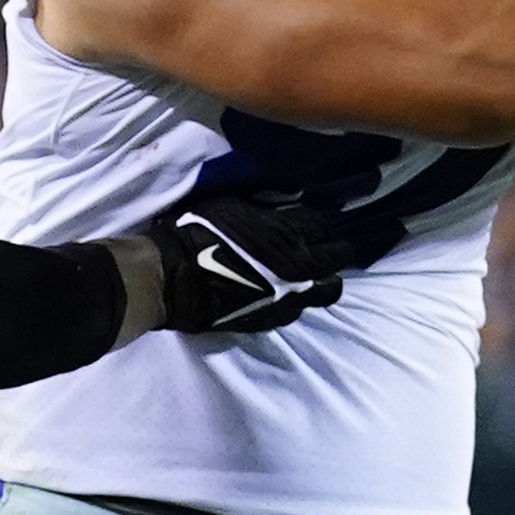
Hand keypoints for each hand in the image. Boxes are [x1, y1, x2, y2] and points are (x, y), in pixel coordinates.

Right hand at [139, 189, 368, 334]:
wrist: (175, 279)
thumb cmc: (198, 233)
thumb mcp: (235, 205)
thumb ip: (269, 205)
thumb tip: (292, 197)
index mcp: (290, 232)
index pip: (327, 224)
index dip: (325, 220)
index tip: (319, 217)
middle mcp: (300, 266)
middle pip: (340, 256)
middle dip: (336, 248)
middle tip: (323, 244)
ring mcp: (291, 296)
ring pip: (330, 288)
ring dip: (325, 277)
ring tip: (312, 273)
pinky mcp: (276, 317)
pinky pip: (302, 308)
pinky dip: (301, 297)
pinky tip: (287, 291)